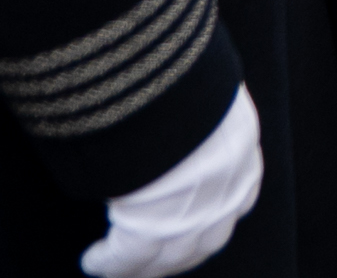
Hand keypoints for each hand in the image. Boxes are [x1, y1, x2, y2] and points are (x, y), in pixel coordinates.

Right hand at [82, 84, 260, 277]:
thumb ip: (200, 112)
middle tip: (158, 257)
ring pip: (170, 255)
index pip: (238, 198)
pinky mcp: (148, 233)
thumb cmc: (185, 78)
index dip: (216, 213)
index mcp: (242, 155)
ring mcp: (189, 220)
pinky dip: (108, 262)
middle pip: (206, 239)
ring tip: (123, 267)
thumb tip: (187, 99)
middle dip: (184, 250)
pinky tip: (94, 261)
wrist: (169, 94)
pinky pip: (125, 257)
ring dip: (148, 264)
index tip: (198, 221)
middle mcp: (224, 194)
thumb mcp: (206, 92)